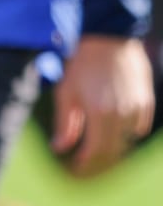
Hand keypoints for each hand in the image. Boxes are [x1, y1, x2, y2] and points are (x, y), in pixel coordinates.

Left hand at [51, 35, 155, 177]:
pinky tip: (115, 133)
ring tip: (98, 149)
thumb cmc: (82, 65)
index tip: (75, 167)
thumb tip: (59, 148)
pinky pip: (139, 126)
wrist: (109, 37)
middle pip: (113, 149)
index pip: (95, 150)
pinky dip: (128, 133)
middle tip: (86, 163)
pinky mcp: (146, 98)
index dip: (85, 162)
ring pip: (127, 139)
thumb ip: (64, 124)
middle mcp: (122, 112)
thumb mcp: (66, 94)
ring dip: (113, 148)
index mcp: (100, 113)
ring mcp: (137, 106)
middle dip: (98, 160)